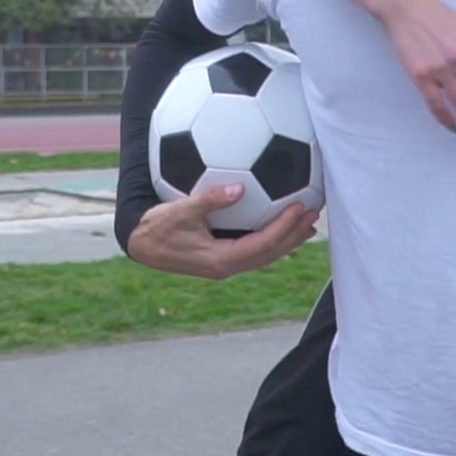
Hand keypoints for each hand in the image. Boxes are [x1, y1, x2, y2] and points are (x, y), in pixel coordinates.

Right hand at [127, 182, 319, 280]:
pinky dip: (272, 237)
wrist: (141, 245)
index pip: (262, 244)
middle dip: (294, 235)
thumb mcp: (180, 210)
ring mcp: (225, 265)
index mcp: (221, 260)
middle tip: (314, 213)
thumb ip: (210, 200)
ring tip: (307, 222)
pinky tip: (280, 223)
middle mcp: (227, 267)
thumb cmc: (158, 227)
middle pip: (270, 253)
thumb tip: (239, 188)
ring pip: (265, 254)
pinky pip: (254, 250)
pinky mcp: (221, 259)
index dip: (283, 228)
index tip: (300, 207)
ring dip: (287, 239)